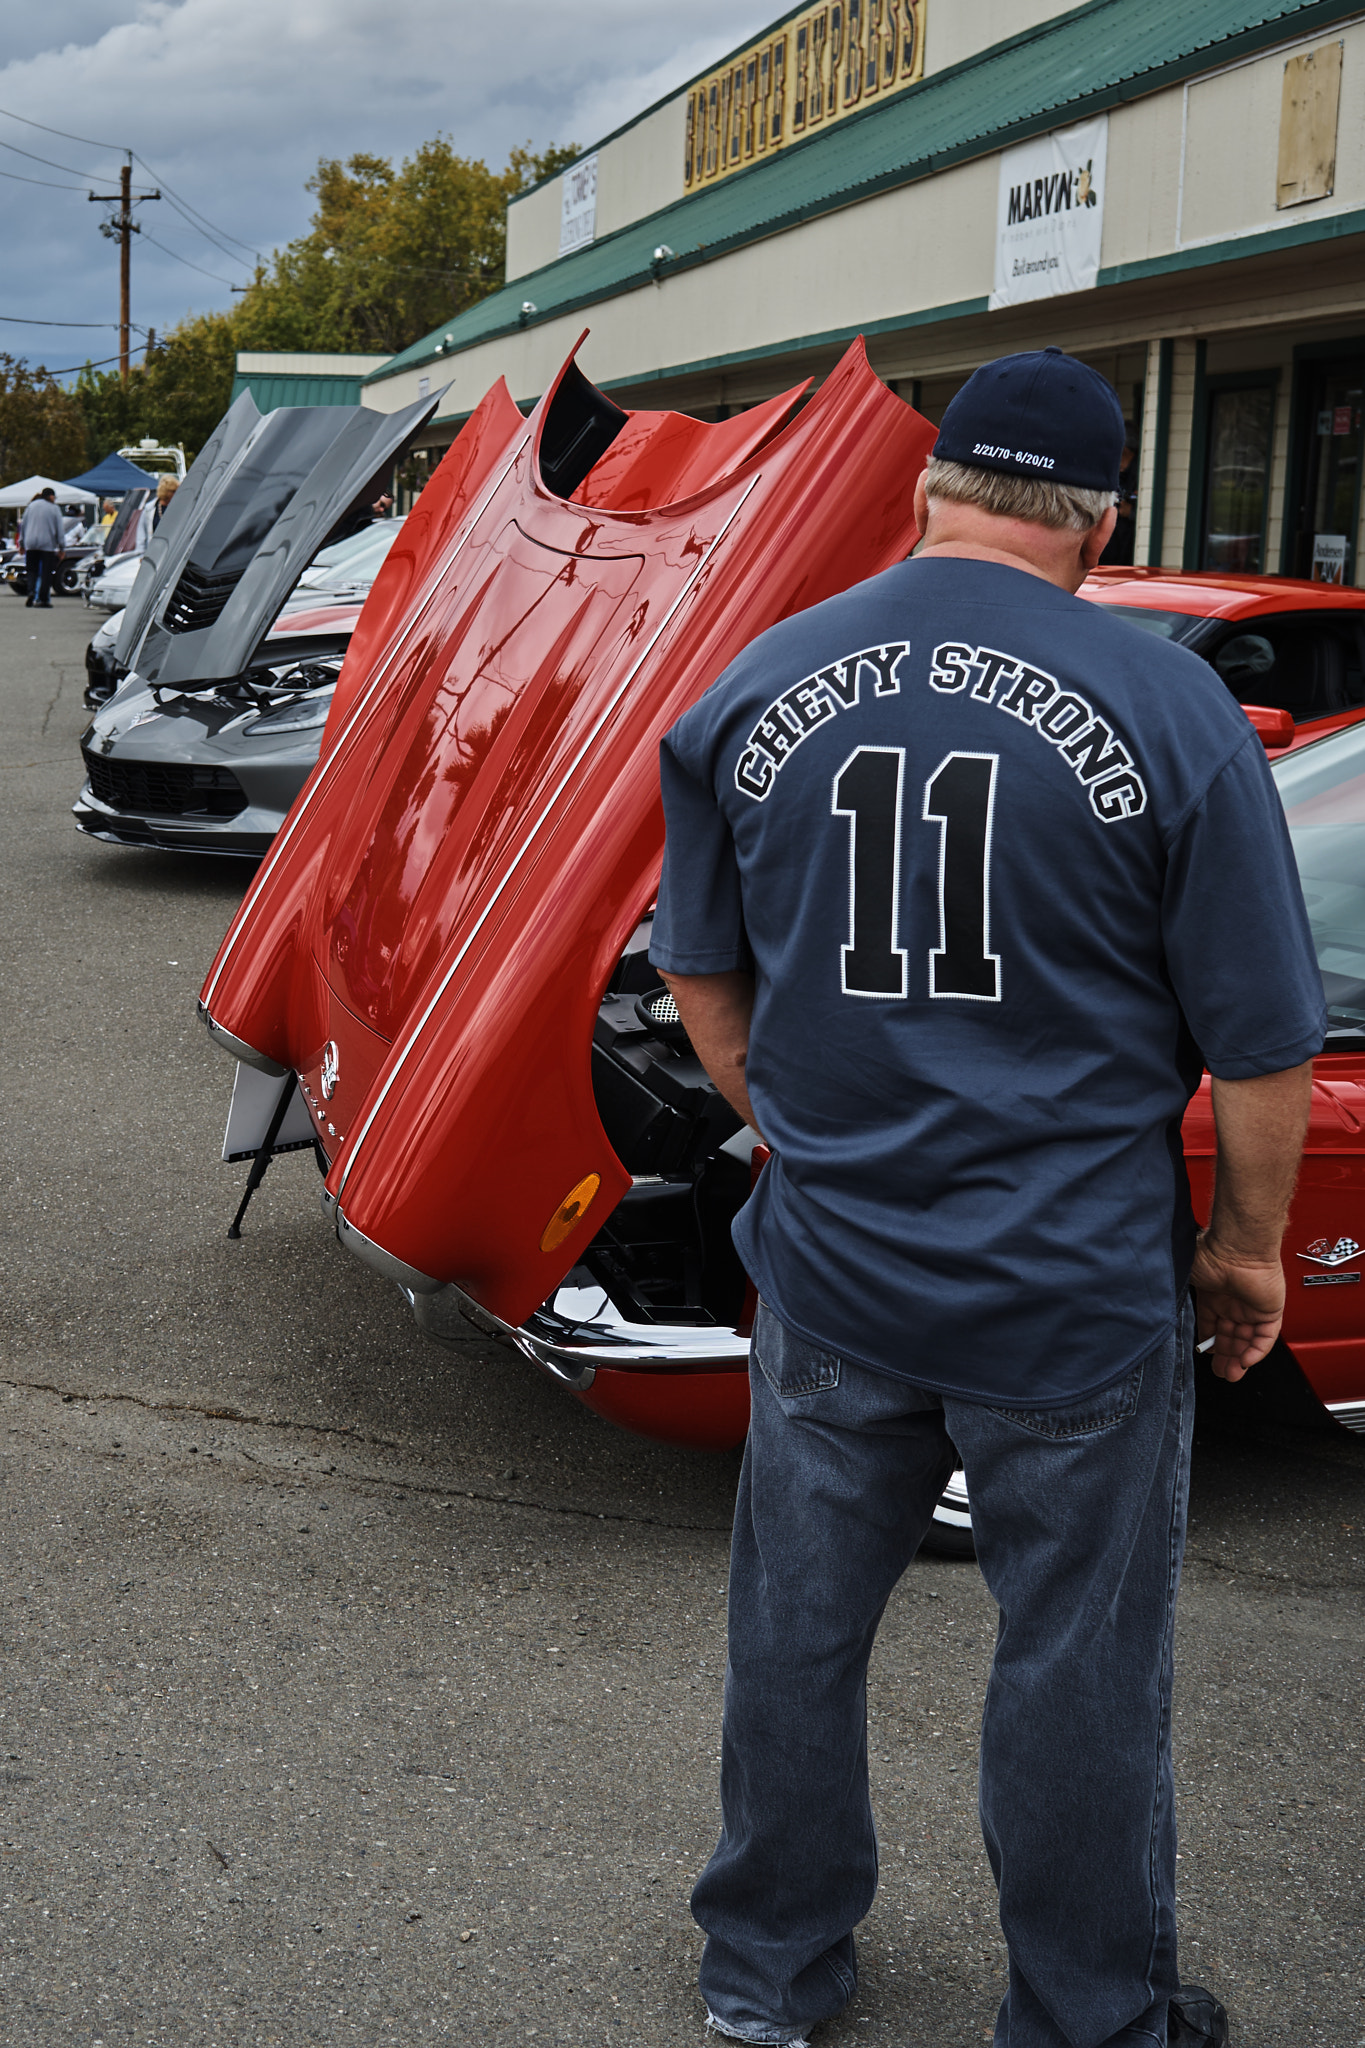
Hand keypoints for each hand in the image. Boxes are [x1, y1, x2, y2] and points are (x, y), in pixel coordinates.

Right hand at [1189, 1230, 1285, 1379]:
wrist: (1238, 1247)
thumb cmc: (1212, 1254)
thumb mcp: (1188, 1280)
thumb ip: (1183, 1299)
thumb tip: (1167, 1313)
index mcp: (1214, 1295)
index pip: (1213, 1324)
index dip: (1209, 1341)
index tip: (1205, 1354)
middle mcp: (1234, 1302)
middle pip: (1231, 1336)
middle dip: (1224, 1356)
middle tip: (1220, 1373)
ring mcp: (1252, 1306)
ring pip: (1248, 1340)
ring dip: (1240, 1359)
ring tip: (1231, 1375)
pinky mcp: (1270, 1310)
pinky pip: (1266, 1337)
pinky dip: (1256, 1352)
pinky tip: (1245, 1362)